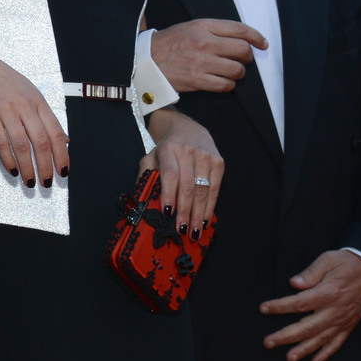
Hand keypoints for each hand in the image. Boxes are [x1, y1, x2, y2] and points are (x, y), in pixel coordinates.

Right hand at [0, 43, 65, 185]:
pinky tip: (12, 170)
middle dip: (46, 165)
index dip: (62, 154)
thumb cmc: (5, 81)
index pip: (56, 132)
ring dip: (27, 167)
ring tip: (30, 182)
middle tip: (47, 182)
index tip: (63, 172)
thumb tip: (65, 141)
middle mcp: (25, 105)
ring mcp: (6, 109)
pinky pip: (0, 140)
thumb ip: (46, 117)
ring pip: (21, 144)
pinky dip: (8, 158)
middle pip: (40, 141)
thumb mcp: (31, 94)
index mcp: (39, 101)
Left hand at [141, 108, 223, 231]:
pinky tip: (204, 220)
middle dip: (185, 212)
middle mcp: (188, 152)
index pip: (170, 175)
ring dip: (198, 214)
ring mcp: (205, 157)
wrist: (187, 128)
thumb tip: (142, 202)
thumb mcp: (151, 157)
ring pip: (203, 190)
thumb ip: (146, 176)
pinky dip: (209, 207)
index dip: (169, 195)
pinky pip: (215, 188)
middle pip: (188, 186)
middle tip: (181, 231)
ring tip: (194, 232)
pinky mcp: (219, 162)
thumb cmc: (166, 149)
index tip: (167, 213)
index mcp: (168, 150)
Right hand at [151, 19, 267, 92]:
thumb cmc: (170, 44)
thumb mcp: (191, 28)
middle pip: (243, 50)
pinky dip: (227, 85)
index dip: (256, 37)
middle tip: (241, 59)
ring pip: (237, 70)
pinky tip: (221, 81)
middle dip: (247, 57)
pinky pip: (225, 85)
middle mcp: (204, 43)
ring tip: (229, 71)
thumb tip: (243, 38)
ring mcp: (201, 62)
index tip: (262, 43)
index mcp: (203, 26)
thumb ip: (215, 30)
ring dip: (237, 73)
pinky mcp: (197, 80)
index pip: (240, 29)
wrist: (146, 60)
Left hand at [259, 249, 360, 360]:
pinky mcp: (348, 326)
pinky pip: (337, 343)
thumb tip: (294, 283)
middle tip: (268, 342)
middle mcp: (334, 311)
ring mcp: (342, 321)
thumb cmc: (349, 264)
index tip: (264, 309)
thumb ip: (311, 272)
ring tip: (289, 358)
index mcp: (328, 293)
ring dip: (304, 350)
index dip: (280, 307)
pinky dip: (326, 354)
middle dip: (285, 336)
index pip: (299, 303)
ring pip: (320, 339)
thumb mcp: (329, 260)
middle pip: (307, 327)